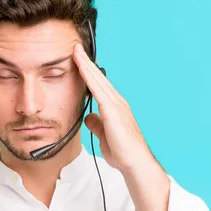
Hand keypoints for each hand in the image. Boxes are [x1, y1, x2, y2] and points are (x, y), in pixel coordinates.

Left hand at [72, 43, 156, 174]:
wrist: (134, 163)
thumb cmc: (122, 152)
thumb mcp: (104, 135)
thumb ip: (97, 124)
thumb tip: (88, 116)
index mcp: (114, 107)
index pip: (98, 85)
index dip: (88, 72)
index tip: (78, 60)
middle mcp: (117, 102)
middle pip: (98, 77)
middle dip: (86, 62)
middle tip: (75, 47)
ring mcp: (116, 105)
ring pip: (98, 80)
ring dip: (86, 65)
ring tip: (76, 52)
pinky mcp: (113, 110)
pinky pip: (98, 90)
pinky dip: (89, 77)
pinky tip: (82, 68)